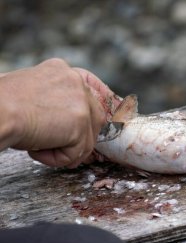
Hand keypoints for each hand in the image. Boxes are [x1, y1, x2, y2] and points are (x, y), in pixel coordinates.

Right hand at [0, 58, 118, 167]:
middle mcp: (76, 83)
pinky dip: (56, 159)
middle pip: (95, 118)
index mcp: (62, 72)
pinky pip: (76, 152)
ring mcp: (81, 102)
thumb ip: (54, 101)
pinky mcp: (80, 123)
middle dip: (80, 138)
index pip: (93, 88)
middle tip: (57, 148)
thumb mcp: (31, 93)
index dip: (101, 105)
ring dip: (64, 150)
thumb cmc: (1, 105)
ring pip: (87, 138)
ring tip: (36, 146)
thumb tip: (66, 123)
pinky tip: (36, 149)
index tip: (107, 116)